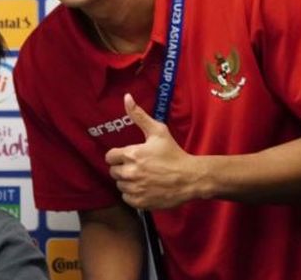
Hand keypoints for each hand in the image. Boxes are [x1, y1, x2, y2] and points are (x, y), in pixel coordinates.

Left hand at [105, 94, 203, 209]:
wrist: (190, 178)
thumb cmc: (173, 153)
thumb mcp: (158, 131)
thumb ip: (139, 115)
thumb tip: (126, 97)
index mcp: (131, 154)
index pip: (110, 157)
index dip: (118, 156)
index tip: (128, 156)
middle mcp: (130, 173)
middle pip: (113, 172)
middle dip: (123, 168)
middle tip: (138, 167)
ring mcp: (135, 189)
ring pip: (120, 186)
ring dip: (128, 182)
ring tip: (143, 177)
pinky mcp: (140, 202)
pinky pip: (127, 199)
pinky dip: (133, 195)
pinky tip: (145, 188)